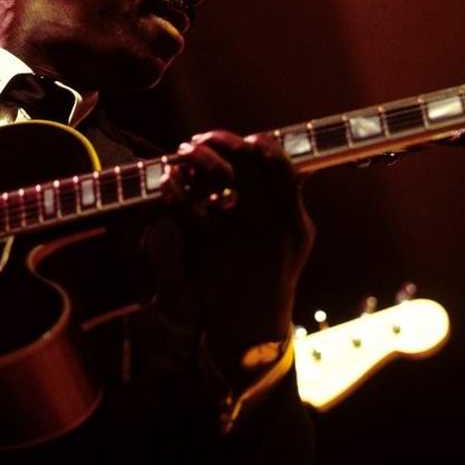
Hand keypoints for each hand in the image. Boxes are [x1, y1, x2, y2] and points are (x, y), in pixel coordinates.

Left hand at [170, 130, 314, 379]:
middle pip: (247, 162)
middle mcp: (270, 226)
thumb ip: (291, 201)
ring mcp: (239, 238)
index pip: (280, 165)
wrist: (253, 326)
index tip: (244, 139)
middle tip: (201, 139)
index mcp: (293, 221)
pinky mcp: (208, 252)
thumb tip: (286, 159)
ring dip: (197, 157)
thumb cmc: (274, 274)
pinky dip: (175, 190)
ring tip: (184, 152)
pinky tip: (168, 179)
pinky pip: (187, 211)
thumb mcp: (297, 239)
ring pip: (218, 179)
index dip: (259, 144)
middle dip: (221, 141)